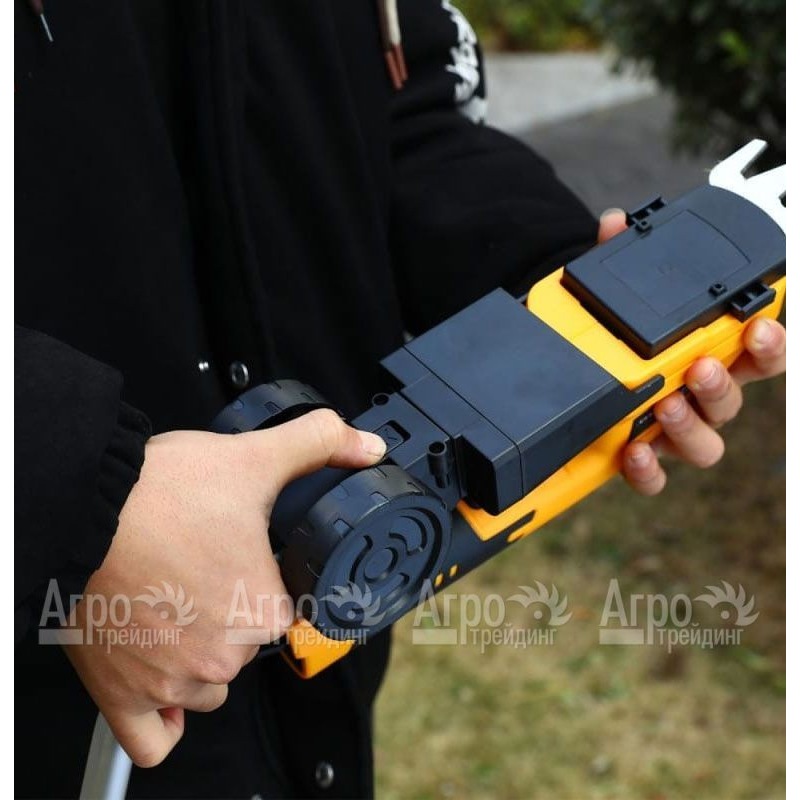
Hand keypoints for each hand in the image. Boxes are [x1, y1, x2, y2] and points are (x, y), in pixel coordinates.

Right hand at [64, 410, 385, 766]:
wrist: (80, 505)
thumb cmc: (160, 491)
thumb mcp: (253, 457)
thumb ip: (318, 445)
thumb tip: (367, 446)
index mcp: (263, 608)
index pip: (283, 612)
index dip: (263, 583)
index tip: (240, 565)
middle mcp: (224, 654)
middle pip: (243, 647)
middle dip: (228, 615)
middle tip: (198, 572)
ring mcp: (173, 681)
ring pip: (206, 685)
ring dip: (197, 657)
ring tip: (172, 607)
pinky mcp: (123, 696)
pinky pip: (154, 737)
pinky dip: (162, 717)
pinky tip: (162, 683)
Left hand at [597, 209, 785, 495]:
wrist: (580, 364)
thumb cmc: (618, 334)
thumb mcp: (617, 293)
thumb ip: (620, 260)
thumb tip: (614, 223)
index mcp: (710, 354)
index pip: (759, 354)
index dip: (770, 344)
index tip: (760, 325)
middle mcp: (699, 397)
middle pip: (734, 401)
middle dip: (722, 386)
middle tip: (700, 368)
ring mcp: (673, 431)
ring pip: (706, 444)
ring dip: (690, 426)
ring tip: (665, 405)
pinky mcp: (643, 457)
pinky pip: (656, 477)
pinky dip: (649, 470)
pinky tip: (633, 451)